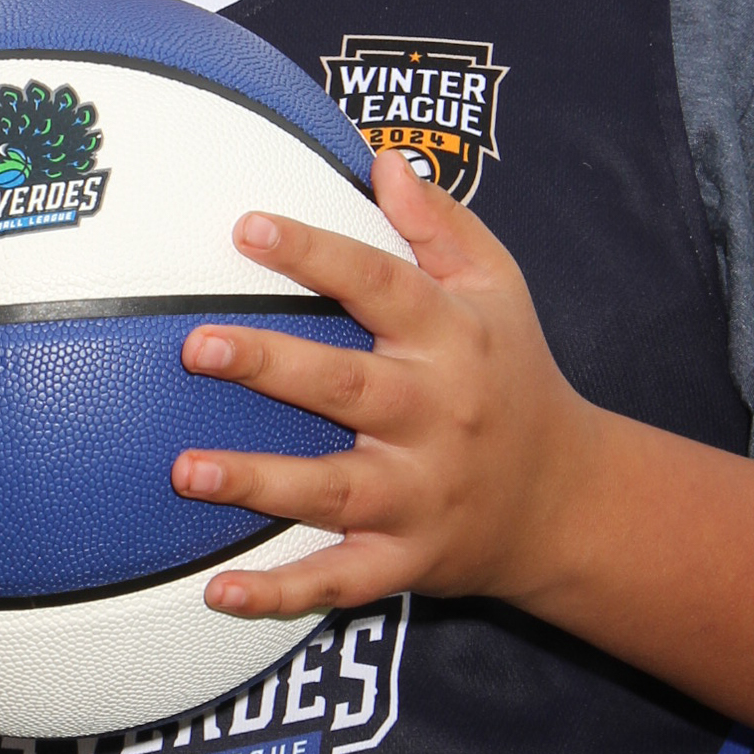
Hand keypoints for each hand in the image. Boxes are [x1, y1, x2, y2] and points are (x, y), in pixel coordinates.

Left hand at [172, 148, 591, 620]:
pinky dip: (281, 594)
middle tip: (197, 344)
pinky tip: (216, 591)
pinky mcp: (407, 561)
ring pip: (334, 490)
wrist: (568, 499)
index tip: (248, 227)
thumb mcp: (498, 289)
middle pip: (348, 388)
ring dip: (259, 482)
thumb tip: (386, 160)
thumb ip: (439, 227)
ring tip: (185, 470)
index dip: (317, 255)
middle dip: (272, 366)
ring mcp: (421, 496)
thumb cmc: (513, 375)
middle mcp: (436, 417)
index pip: (382, 285)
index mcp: (452, 339)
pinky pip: (340, 582)